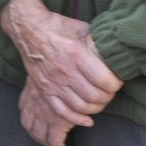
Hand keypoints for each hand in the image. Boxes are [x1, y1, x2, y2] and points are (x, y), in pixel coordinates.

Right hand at [0, 0, 121, 145]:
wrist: (28, 29)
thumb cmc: (57, 26)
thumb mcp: (81, 28)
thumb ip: (97, 43)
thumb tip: (115, 52)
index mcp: (76, 53)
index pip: (103, 79)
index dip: (116, 84)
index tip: (118, 81)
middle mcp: (65, 70)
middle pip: (94, 96)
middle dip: (108, 97)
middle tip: (111, 92)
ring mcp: (53, 82)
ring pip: (81, 106)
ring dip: (96, 108)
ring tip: (101, 102)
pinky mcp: (44, 89)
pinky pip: (62, 111)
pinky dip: (77, 119)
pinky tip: (88, 119)